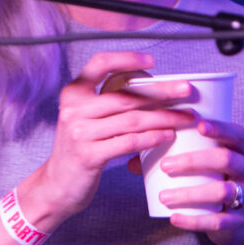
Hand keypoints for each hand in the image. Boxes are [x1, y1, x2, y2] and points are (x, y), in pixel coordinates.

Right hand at [32, 52, 197, 218]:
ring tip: (184, 117)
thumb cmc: (80, 149)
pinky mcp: (89, 155)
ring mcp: (80, 133)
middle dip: (162, 92)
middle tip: (186, 91)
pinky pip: (128, 142)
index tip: (152, 61)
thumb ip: (107, 104)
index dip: (126, 59)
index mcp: (74, 93)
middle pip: (126, 96)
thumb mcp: (85, 119)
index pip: (100, 64)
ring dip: (164, 117)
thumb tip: (154, 91)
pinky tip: (167, 135)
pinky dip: (152, 137)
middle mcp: (74, 109)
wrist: (57, 185)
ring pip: (132, 120)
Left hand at [157, 118, 243, 242]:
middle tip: (166, 166)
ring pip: (224, 192)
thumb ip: (173, 155)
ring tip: (164, 196)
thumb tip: (131, 159)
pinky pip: (220, 221)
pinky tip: (174, 218)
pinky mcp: (241, 221)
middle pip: (228, 160)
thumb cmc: (213, 181)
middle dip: (194, 161)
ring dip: (191, 193)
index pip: (237, 133)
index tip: (198, 125)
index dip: (220, 128)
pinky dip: (195, 221)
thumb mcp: (202, 165)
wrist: (235, 221)